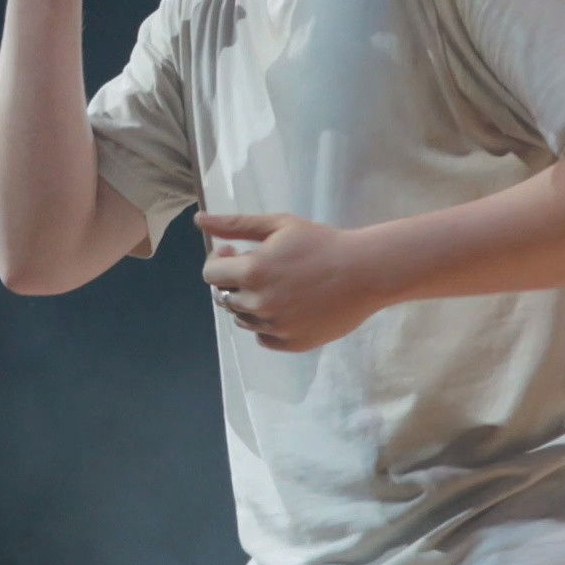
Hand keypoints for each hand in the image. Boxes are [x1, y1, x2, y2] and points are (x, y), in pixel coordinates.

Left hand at [198, 212, 389, 352]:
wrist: (365, 273)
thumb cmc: (321, 243)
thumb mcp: (278, 226)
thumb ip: (235, 224)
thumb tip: (198, 220)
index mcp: (252, 272)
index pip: (210, 274)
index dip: (220, 261)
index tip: (236, 253)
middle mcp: (259, 303)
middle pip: (225, 298)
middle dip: (235, 282)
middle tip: (263, 268)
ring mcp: (275, 327)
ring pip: (243, 319)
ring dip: (250, 303)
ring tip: (278, 287)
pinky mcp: (291, 344)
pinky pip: (263, 337)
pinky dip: (268, 324)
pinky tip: (288, 306)